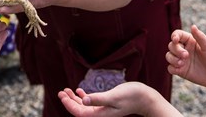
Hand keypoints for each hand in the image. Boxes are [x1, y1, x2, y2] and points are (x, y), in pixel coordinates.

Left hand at [58, 82, 177, 116]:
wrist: (144, 97)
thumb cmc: (131, 96)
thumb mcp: (114, 96)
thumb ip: (98, 98)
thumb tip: (84, 100)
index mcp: (100, 114)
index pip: (79, 112)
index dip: (69, 104)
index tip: (62, 95)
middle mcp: (100, 114)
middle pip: (79, 110)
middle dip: (69, 102)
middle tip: (61, 92)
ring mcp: (102, 109)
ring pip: (84, 106)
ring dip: (74, 99)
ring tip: (66, 90)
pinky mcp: (106, 104)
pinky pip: (91, 102)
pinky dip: (83, 97)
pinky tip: (79, 91)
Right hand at [167, 24, 205, 88]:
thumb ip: (200, 36)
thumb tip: (193, 26)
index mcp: (190, 41)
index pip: (177, 35)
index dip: (174, 36)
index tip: (175, 40)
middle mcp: (184, 49)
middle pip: (171, 45)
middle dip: (176, 50)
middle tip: (186, 55)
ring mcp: (181, 60)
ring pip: (168, 56)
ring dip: (173, 59)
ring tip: (182, 63)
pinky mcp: (180, 70)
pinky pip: (170, 68)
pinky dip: (172, 68)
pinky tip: (180, 69)